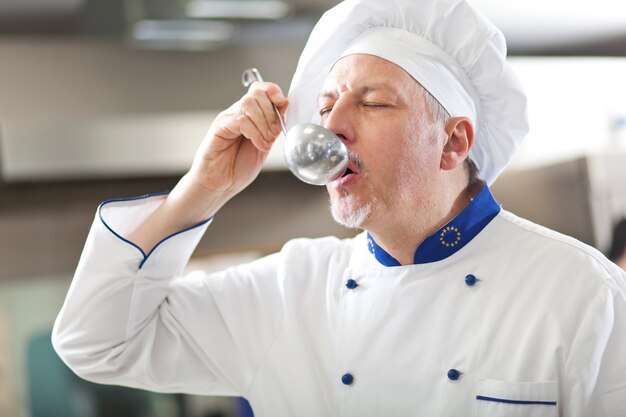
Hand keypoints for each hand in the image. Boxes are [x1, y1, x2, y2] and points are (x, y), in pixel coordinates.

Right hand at [127, 82, 287, 252]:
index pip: (262, 89)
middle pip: (257, 94)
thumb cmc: (238, 167)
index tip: (282, 104)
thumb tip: (284, 105)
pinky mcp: (219, 127)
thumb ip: (273, 127)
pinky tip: (257, 144)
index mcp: (250, 115)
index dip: (274, 91)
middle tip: (273, 136)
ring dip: (264, 123)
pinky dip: (254, 132)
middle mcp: (238, 113)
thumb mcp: (264, 145)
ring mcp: (228, 118)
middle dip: (272, 114)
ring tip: (265, 142)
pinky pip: (241, 119)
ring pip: (249, 103)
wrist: (219, 185)